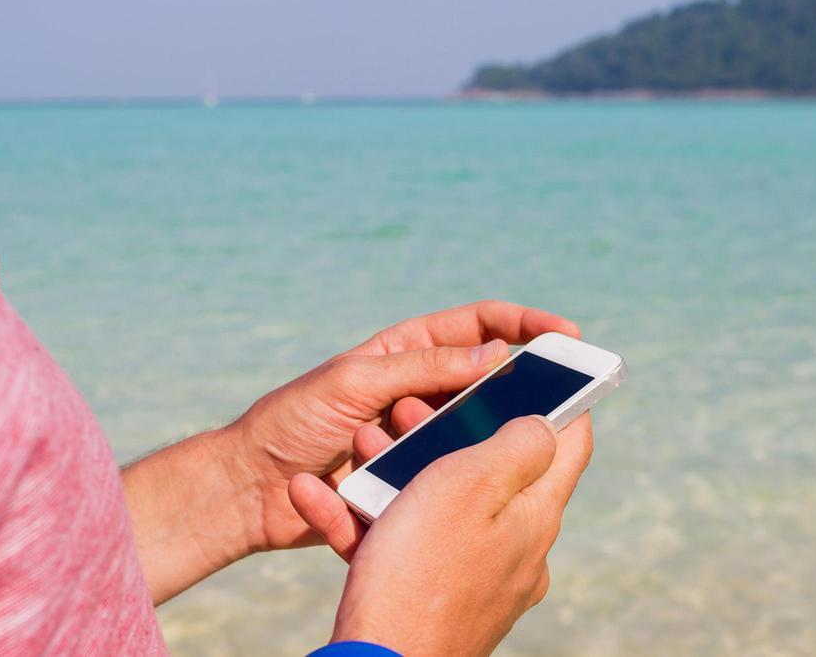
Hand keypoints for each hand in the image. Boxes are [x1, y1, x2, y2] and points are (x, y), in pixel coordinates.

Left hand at [230, 301, 579, 551]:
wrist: (248, 489)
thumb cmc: (291, 422)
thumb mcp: (356, 382)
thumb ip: (425, 367)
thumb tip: (499, 356)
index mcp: (408, 350)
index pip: (480, 327)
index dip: (526, 325)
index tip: (567, 336)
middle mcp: (420, 390)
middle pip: (489, 380)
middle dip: (517, 388)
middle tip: (552, 400)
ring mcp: (419, 435)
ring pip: (472, 432)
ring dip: (466, 438)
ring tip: (433, 446)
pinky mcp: (411, 478)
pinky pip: (446, 475)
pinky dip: (453, 479)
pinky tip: (450, 487)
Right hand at [290, 406, 593, 655]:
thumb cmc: (422, 574)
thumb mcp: (472, 486)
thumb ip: (516, 446)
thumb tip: (547, 424)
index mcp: (534, 515)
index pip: (570, 444)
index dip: (561, 398)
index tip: (537, 367)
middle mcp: (514, 549)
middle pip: (492, 472)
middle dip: (446, 432)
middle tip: (408, 408)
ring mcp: (474, 578)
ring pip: (438, 505)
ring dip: (395, 470)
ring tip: (360, 444)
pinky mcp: (430, 599)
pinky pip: (400, 545)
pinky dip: (362, 519)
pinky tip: (317, 496)